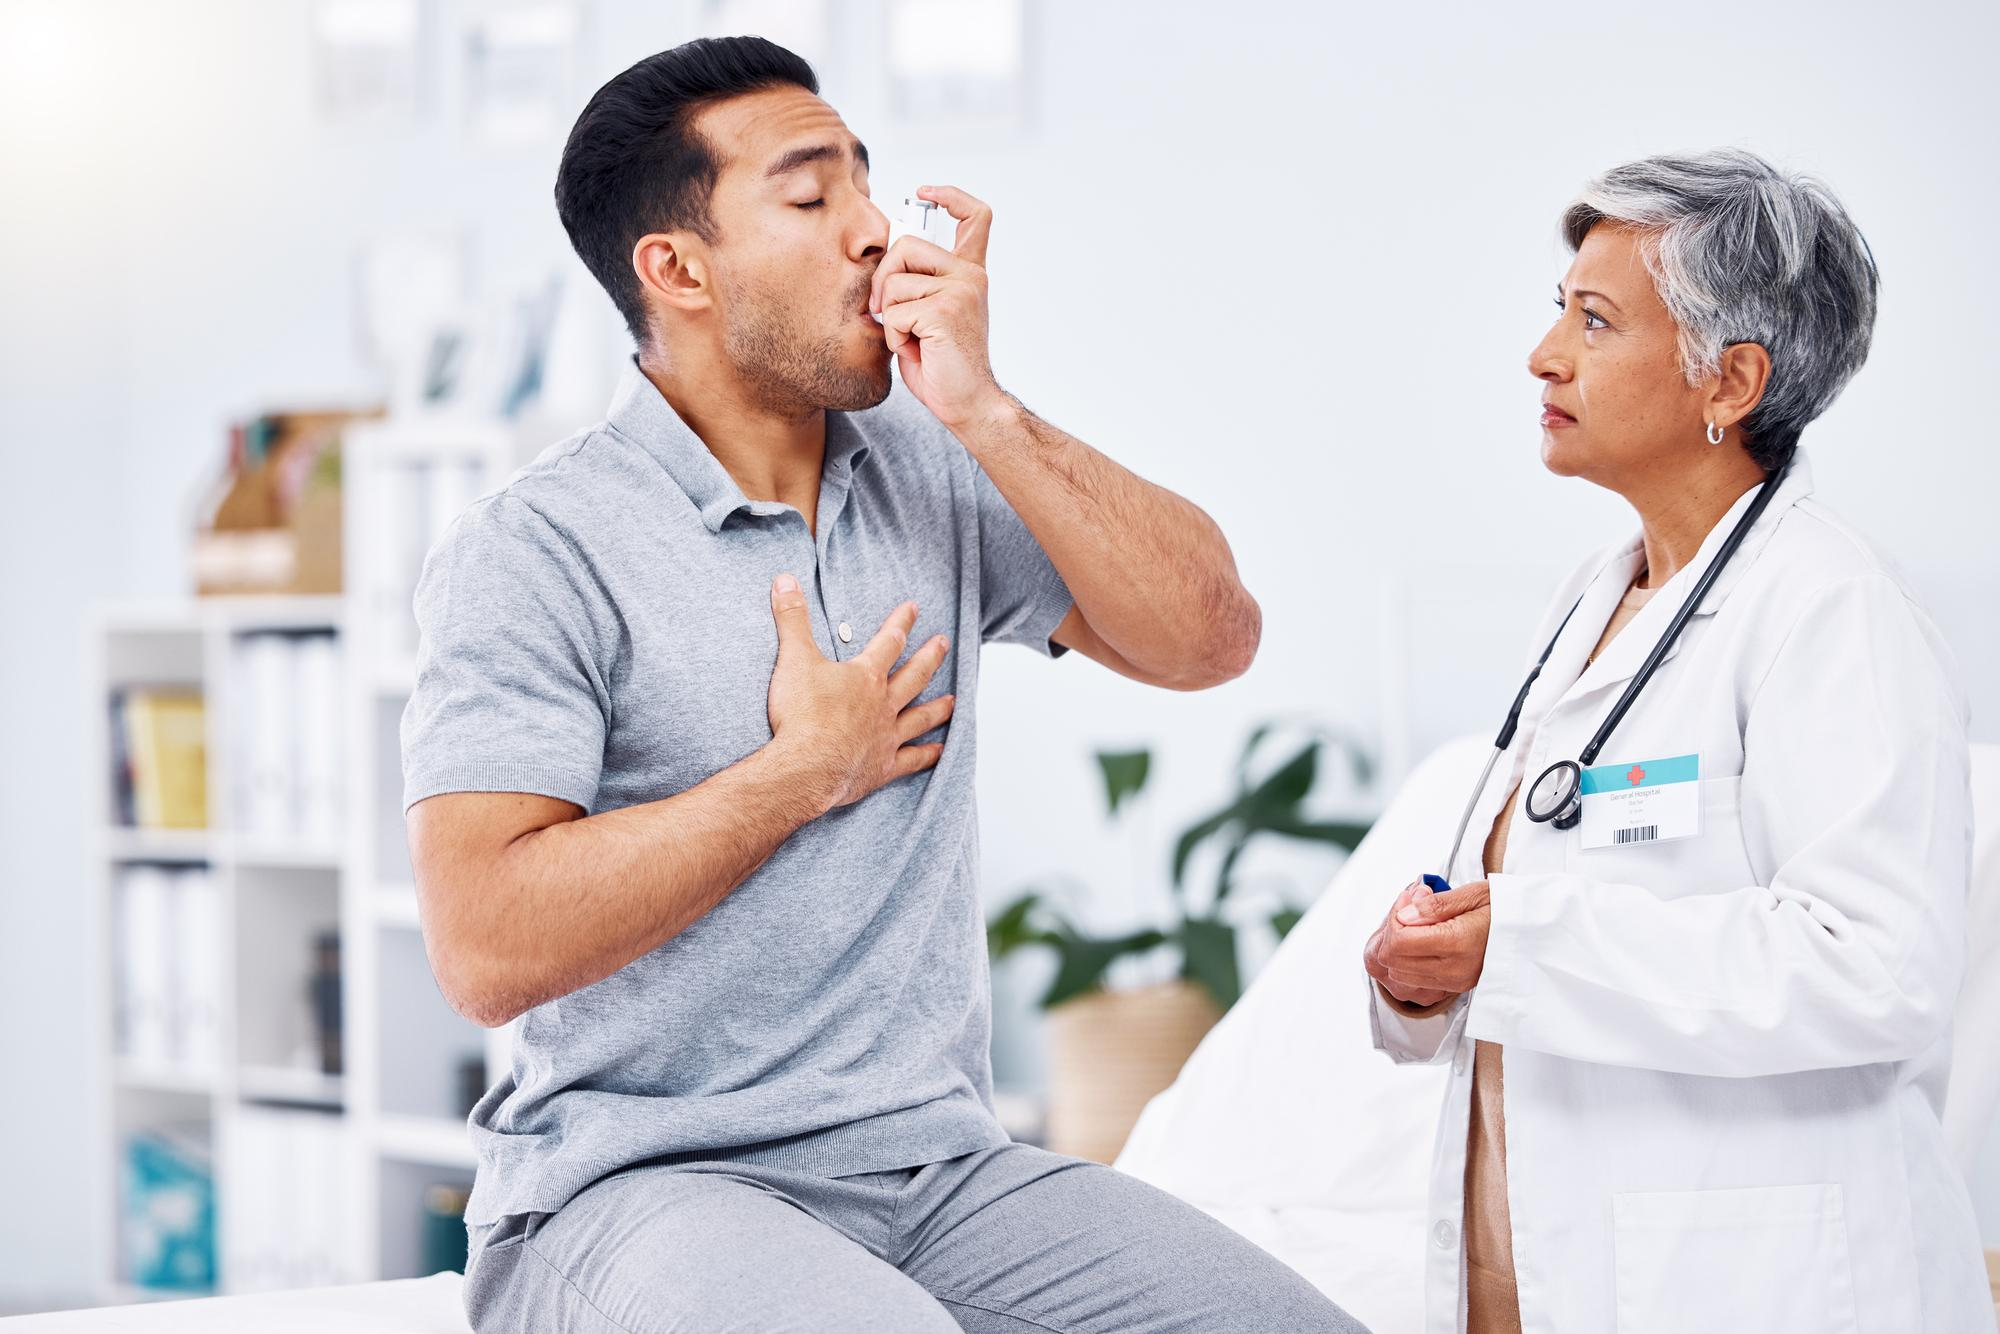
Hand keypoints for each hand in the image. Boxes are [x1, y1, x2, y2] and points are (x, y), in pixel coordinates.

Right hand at [764, 574, 955, 812]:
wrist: (806, 767)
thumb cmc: (801, 714)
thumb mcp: (793, 658)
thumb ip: (792, 618)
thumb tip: (785, 579)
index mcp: (864, 677)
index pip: (889, 641)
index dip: (901, 622)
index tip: (914, 608)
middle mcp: (882, 704)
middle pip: (914, 676)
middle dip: (930, 657)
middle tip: (944, 643)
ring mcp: (886, 737)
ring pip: (920, 717)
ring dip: (937, 708)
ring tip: (953, 700)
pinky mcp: (883, 767)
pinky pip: (912, 760)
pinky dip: (927, 755)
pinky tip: (939, 751)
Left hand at [869, 185, 1002, 430]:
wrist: (967, 403)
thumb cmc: (944, 365)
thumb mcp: (927, 314)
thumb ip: (915, 284)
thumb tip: (881, 264)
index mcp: (969, 273)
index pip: (974, 216)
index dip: (949, 195)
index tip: (925, 192)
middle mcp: (970, 276)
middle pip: (906, 246)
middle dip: (883, 279)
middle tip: (889, 312)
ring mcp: (961, 290)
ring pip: (895, 282)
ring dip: (891, 317)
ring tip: (912, 339)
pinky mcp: (945, 311)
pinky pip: (896, 312)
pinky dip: (895, 336)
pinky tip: (916, 350)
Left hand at [1363, 879, 1492, 1006]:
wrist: (1532, 931)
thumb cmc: (1503, 907)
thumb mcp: (1472, 895)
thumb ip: (1434, 906)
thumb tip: (1403, 916)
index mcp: (1458, 942)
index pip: (1399, 942)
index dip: (1394, 918)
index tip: (1408, 899)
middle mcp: (1454, 969)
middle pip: (1393, 960)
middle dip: (1392, 933)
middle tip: (1410, 909)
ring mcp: (1454, 982)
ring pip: (1399, 973)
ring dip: (1398, 948)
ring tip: (1417, 924)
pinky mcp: (1455, 987)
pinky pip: (1414, 980)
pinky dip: (1409, 961)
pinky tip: (1424, 941)